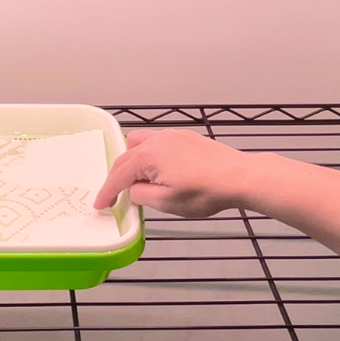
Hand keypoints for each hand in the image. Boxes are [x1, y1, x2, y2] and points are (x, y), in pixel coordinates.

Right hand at [94, 129, 250, 216]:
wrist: (239, 177)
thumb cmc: (204, 192)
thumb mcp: (166, 202)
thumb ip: (140, 195)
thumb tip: (132, 190)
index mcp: (147, 156)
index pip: (118, 176)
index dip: (107, 192)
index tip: (100, 205)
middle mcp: (155, 140)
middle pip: (125, 157)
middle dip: (116, 177)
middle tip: (113, 195)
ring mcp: (170, 135)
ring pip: (138, 143)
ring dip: (130, 160)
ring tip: (134, 178)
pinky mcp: (184, 136)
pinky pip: (155, 141)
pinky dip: (147, 153)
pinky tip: (156, 168)